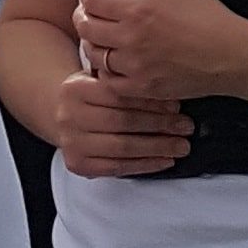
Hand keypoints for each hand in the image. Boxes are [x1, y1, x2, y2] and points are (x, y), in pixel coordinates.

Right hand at [44, 64, 195, 181]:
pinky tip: (165, 160)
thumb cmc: (91, 97)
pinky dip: (145, 165)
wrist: (62, 117)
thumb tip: (173, 95)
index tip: (177, 106)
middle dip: (159, 125)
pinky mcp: (78, 164)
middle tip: (186, 126)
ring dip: (157, 147)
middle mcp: (68, 116)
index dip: (150, 101)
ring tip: (181, 145)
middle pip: (123, 122)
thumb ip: (126, 82)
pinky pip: (117, 167)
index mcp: (74, 89)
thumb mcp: (100, 79)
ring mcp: (71, 143)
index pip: (119, 95)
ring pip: (123, 147)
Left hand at [67, 0, 247, 104]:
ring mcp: (134, 66)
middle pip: (86, 27)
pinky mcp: (142, 88)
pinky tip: (114, 62)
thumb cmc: (212, 20)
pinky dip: (105, 71)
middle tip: (90, 12)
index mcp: (138, 10)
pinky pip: (108, 81)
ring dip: (92, 43)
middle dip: (83, 16)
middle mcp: (131, 39)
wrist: (233, 56)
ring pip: (93, 54)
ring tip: (101, 37)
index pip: (93, 1)